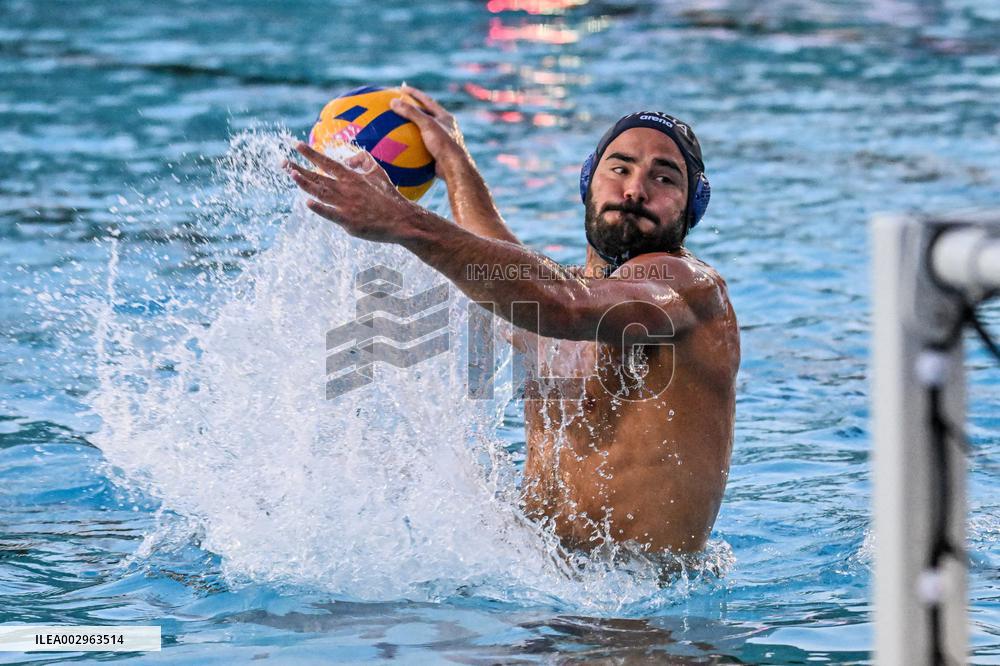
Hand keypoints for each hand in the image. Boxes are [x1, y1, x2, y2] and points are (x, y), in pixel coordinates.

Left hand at [285, 142, 419, 243]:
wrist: (401, 219)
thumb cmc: (389, 196)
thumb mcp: (378, 172)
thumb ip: (363, 160)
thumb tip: (349, 159)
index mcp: (352, 177)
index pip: (327, 162)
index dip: (311, 153)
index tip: (297, 145)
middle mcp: (346, 189)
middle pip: (318, 176)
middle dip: (299, 168)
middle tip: (283, 162)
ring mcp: (346, 205)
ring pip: (320, 192)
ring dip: (304, 183)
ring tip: (291, 174)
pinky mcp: (348, 221)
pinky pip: (330, 213)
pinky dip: (319, 208)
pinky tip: (307, 202)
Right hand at [391, 85, 468, 177]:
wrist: (454, 168)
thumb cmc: (444, 144)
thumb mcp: (427, 125)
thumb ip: (411, 112)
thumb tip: (392, 102)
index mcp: (445, 117)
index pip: (427, 100)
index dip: (414, 93)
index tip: (400, 88)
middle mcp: (445, 128)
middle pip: (426, 114)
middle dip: (412, 109)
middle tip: (398, 105)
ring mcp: (441, 141)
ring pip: (423, 132)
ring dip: (411, 129)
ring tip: (396, 127)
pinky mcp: (437, 154)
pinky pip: (421, 147)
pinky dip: (410, 146)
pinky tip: (399, 148)